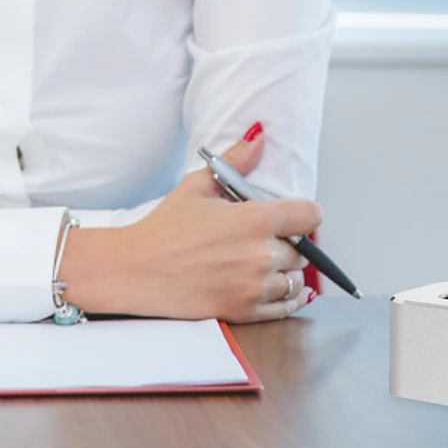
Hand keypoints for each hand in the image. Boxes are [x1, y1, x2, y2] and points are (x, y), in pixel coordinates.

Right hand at [57, 124, 320, 322]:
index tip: (295, 217)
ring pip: (296, 280)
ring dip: (286, 272)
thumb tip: (259, 135)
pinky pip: (285, 307)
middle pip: (303, 251)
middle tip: (267, 240)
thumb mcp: (198, 185)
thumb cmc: (164, 228)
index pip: (310, 216)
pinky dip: (287, 298)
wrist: (137, 271)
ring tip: (264, 264)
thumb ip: (237, 160)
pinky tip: (276, 287)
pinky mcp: (246, 311)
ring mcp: (255, 287)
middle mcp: (261, 255)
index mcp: (254, 220)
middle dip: (290, 244)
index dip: (304, 214)